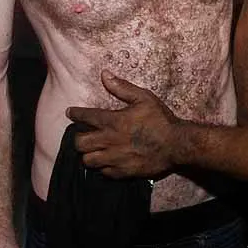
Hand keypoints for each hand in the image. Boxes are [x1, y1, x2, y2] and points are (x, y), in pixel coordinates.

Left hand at [66, 71, 181, 177]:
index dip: (75, 114)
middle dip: (78, 138)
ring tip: (93, 150)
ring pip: (88, 161)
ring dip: (88, 154)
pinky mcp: (122, 172)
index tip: (70, 112)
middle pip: (80, 143)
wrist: (176, 145)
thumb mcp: (144, 98)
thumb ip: (122, 87)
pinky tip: (106, 161)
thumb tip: (104, 74)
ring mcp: (115, 159)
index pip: (85, 117)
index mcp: (113, 121)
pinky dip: (102, 167)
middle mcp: (109, 141)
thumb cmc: (160, 119)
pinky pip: (103, 173)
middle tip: (83, 135)